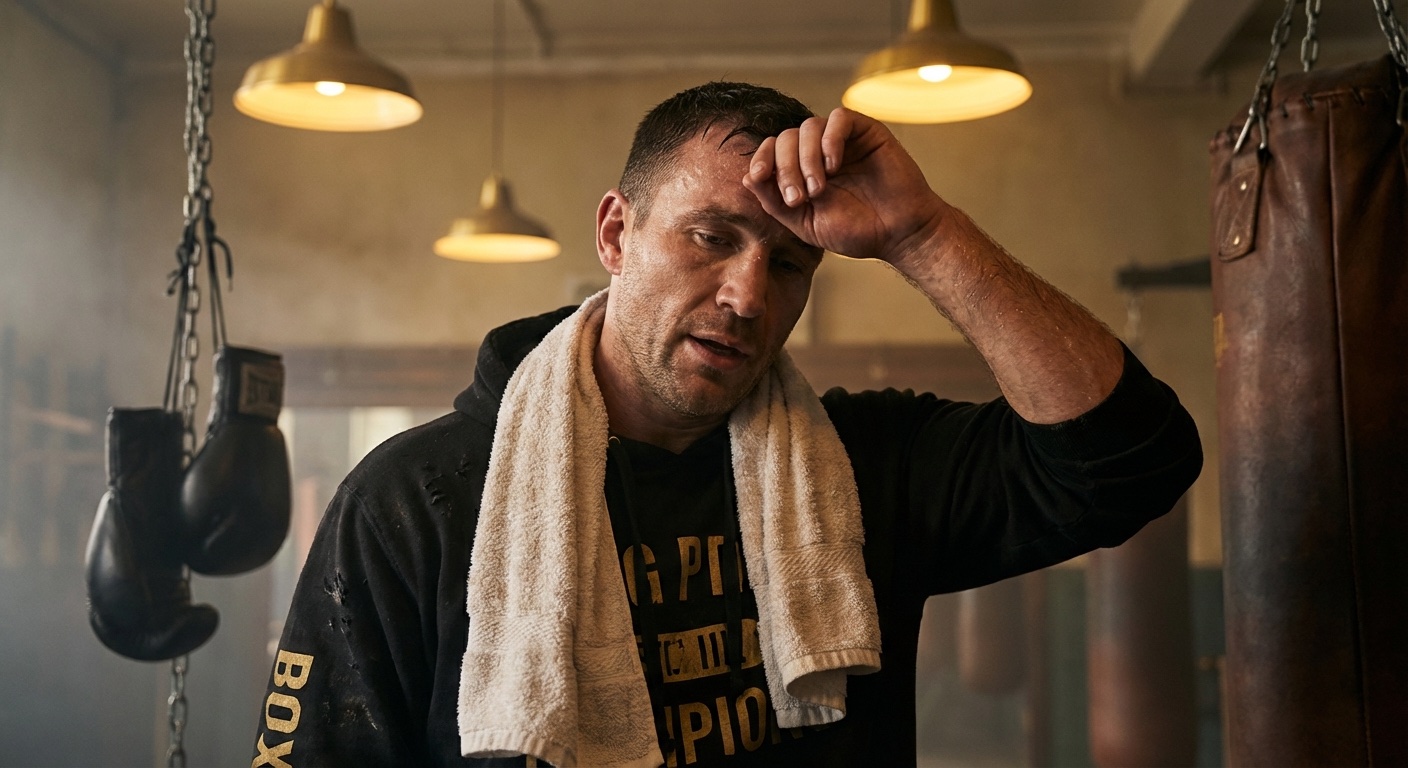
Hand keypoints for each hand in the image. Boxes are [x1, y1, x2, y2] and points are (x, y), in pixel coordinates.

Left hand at [742, 107, 946, 263]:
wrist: (898, 234)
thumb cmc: (855, 231)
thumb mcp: (805, 223)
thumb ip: (775, 202)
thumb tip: (747, 178)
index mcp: (801, 169)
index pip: (771, 150)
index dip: (761, 159)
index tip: (759, 177)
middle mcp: (819, 150)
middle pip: (786, 138)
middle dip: (785, 167)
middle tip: (798, 197)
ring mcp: (842, 139)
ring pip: (809, 127)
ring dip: (806, 158)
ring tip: (818, 189)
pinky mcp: (866, 130)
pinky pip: (839, 118)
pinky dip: (830, 140)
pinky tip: (834, 166)